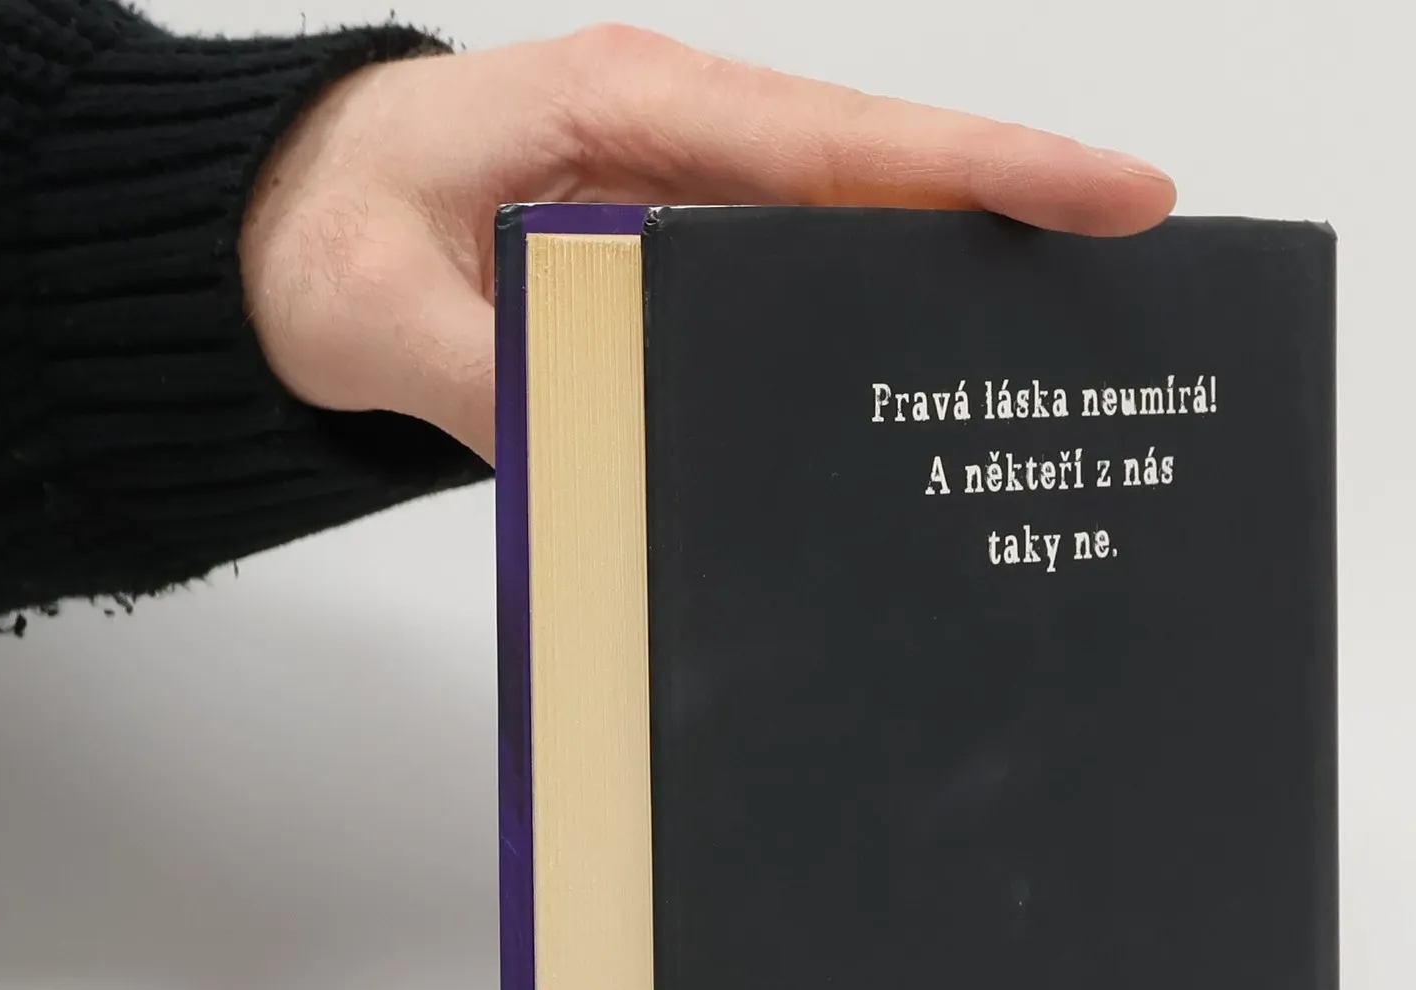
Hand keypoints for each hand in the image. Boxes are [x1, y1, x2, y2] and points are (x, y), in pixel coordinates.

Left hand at [240, 23, 1174, 462]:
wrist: (272, 234)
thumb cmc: (321, 234)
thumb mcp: (382, 313)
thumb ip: (497, 381)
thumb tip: (608, 452)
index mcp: (627, 111)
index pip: (842, 142)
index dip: (985, 171)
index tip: (1113, 193)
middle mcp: (678, 136)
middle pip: (883, 171)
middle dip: (1014, 214)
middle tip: (1143, 271)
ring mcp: (683, 188)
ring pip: (855, 219)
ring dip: (954, 267)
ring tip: (1066, 332)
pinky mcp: (676, 244)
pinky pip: (800, 267)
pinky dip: (874, 307)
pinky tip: (924, 369)